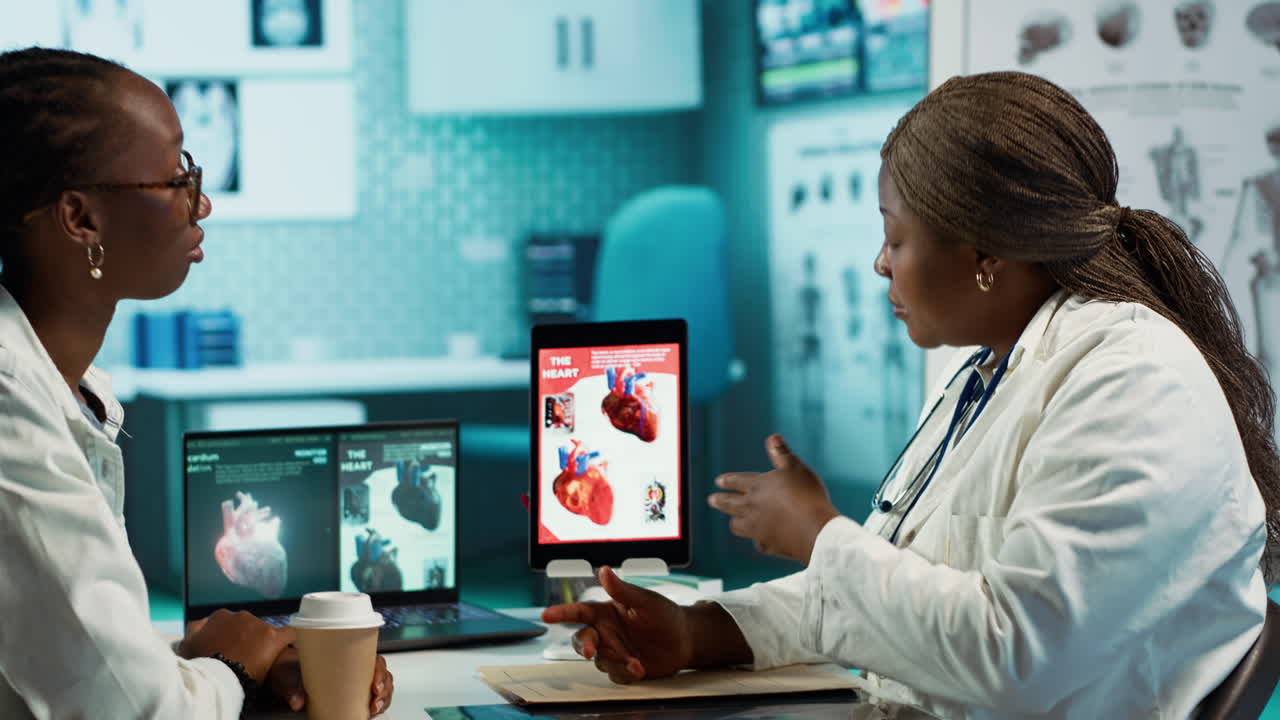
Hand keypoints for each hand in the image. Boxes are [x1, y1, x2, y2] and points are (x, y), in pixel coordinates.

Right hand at [177, 610, 293, 684]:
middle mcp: (240, 616)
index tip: (233, 651)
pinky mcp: (274, 636)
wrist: (216, 675)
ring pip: (267, 632)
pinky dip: (290, 640)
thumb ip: (195, 631)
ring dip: (266, 644)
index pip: (230, 624)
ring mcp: (258, 624)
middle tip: (247, 659)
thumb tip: (201, 625)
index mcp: (220, 617)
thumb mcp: (189, 645)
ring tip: (264, 660)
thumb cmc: (201, 663)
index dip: (233, 638)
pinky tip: (291, 649)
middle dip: (249, 641)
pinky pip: (289, 633)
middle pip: (249, 628)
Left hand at [265, 646, 394, 715]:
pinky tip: (373, 710)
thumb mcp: (290, 678)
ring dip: (384, 697)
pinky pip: (376, 697)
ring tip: (375, 707)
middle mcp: (354, 667)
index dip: (379, 672)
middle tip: (375, 698)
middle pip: (382, 673)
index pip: (373, 659)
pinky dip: (379, 704)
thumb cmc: (291, 671)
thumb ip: (294, 691)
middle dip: (384, 688)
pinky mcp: (355, 694)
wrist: (285, 677)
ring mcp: (357, 681)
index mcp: (345, 656)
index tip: (374, 685)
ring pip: (382, 686)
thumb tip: (297, 702)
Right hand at [541, 566, 693, 682]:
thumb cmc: (664, 615)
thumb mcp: (645, 601)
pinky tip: (639, 668)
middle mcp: (606, 632)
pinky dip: (625, 672)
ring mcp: (613, 651)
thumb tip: (604, 571)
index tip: (547, 615)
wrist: (685, 640)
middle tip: (592, 651)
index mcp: (606, 612)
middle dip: (584, 646)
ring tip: (635, 662)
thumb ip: (622, 590)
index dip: (562, 613)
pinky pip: (615, 674)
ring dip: (615, 661)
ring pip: (600, 660)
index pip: (579, 612)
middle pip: (582, 640)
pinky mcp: (623, 668)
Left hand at [708, 434, 839, 563]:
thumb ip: (782, 454)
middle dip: (720, 501)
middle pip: (730, 504)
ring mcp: (757, 527)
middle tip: (711, 500)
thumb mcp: (795, 468)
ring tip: (733, 521)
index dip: (727, 481)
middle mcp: (753, 506)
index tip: (718, 481)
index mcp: (758, 486)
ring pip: (738, 525)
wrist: (814, 529)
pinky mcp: (767, 544)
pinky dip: (759, 539)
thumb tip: (772, 437)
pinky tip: (761, 540)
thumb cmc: (807, 495)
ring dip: (735, 521)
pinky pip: (758, 542)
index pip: (737, 481)